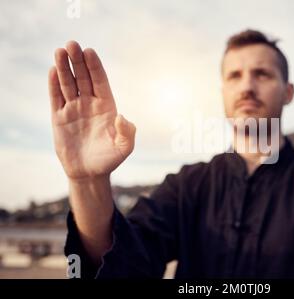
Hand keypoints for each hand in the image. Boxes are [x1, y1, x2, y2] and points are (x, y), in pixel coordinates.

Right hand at [48, 41, 135, 179]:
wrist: (89, 173)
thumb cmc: (110, 159)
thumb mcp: (124, 148)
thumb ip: (127, 132)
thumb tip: (121, 116)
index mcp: (107, 107)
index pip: (100, 81)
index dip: (95, 67)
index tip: (90, 51)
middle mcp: (90, 104)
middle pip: (83, 78)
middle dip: (78, 61)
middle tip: (72, 44)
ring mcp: (74, 109)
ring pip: (68, 84)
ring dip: (64, 68)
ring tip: (60, 51)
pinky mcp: (59, 118)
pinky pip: (56, 98)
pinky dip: (54, 85)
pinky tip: (52, 71)